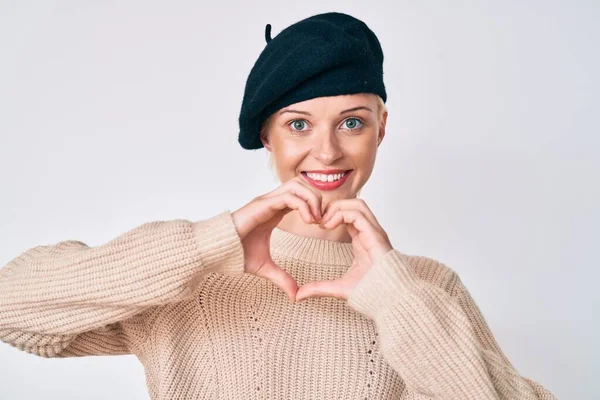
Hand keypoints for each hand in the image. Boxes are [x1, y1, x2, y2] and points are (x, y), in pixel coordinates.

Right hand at [231, 176, 323, 301]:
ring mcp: (267, 200)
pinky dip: (304, 205)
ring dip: (312, 200)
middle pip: (302, 184)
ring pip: (298, 185)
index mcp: (275, 211)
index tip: (321, 226)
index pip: (301, 195)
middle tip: (321, 222)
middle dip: (317, 200)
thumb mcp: (265, 267)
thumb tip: (295, 295)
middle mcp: (272, 201)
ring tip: (315, 221)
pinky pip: (289, 196)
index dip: (315, 207)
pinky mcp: (262, 204)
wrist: (216, 251)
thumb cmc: (236, 254)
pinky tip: (308, 221)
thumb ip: (281, 278)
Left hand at [295, 198, 392, 301]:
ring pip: (357, 203)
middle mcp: (369, 232)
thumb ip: (318, 288)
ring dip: (337, 208)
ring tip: (324, 222)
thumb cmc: (370, 292)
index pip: (348, 215)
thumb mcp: (337, 287)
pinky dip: (342, 214)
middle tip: (317, 221)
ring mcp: (374, 232)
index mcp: (362, 239)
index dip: (331, 215)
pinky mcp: (375, 234)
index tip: (317, 226)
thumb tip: (298, 296)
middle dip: (333, 207)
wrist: (388, 298)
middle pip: (352, 204)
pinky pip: (358, 213)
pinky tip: (330, 225)